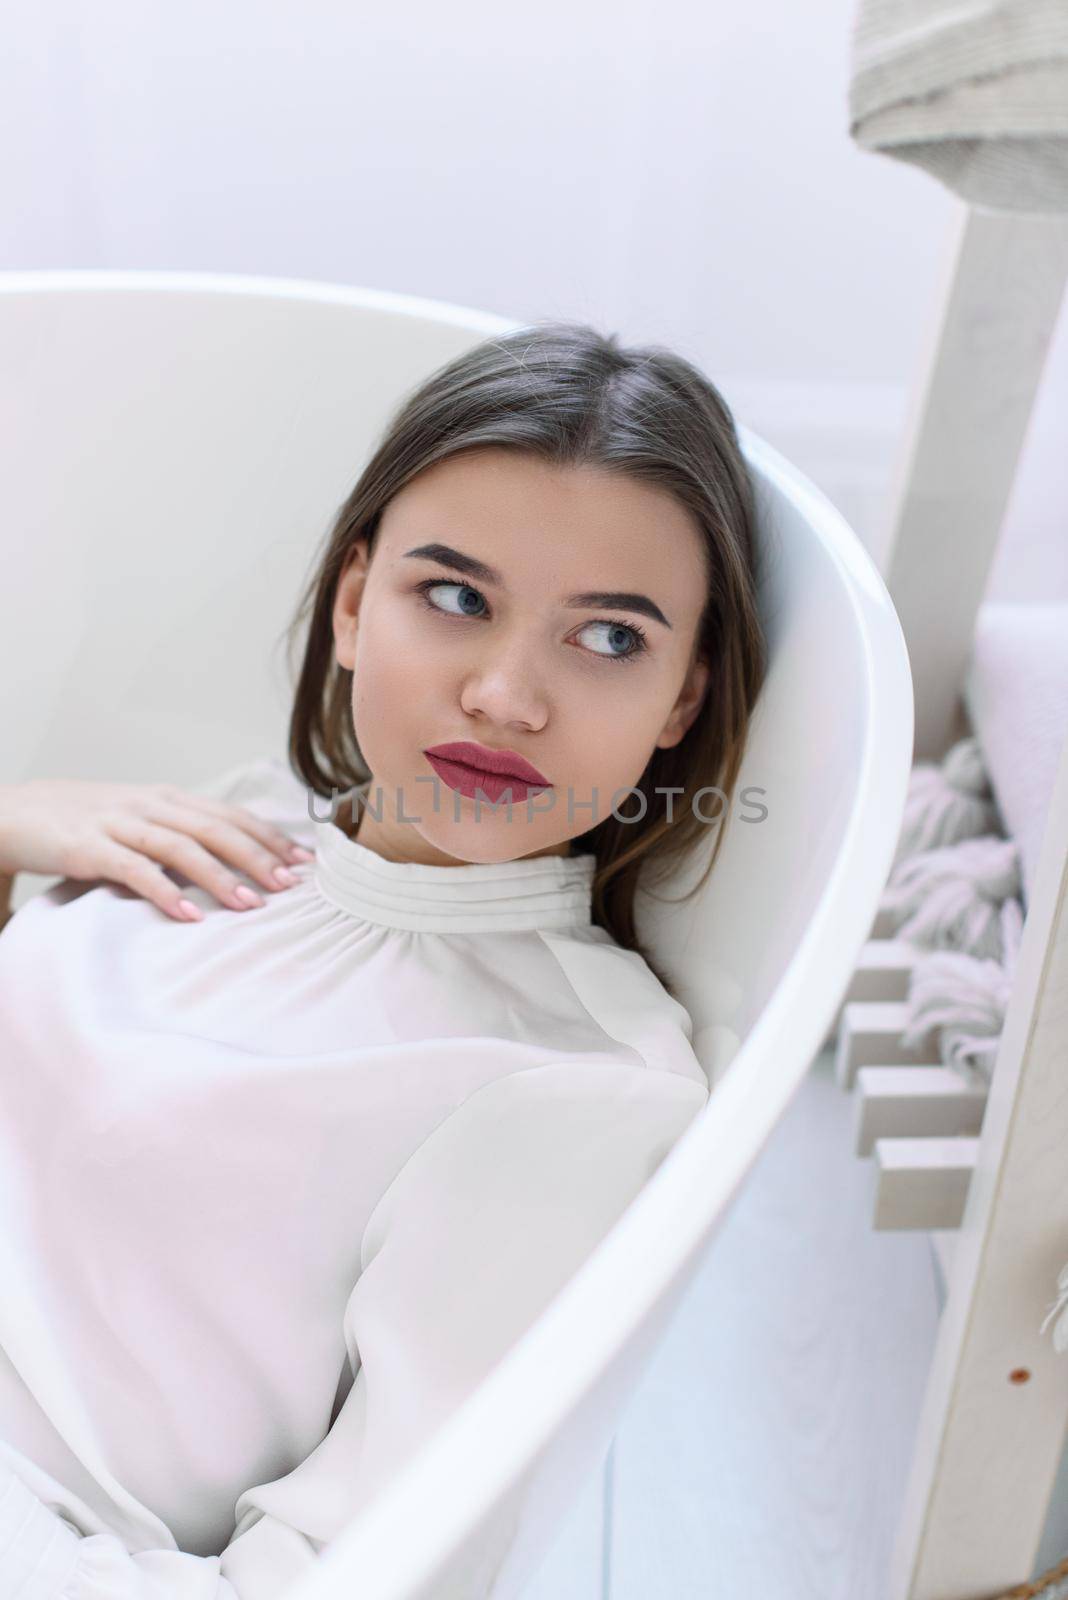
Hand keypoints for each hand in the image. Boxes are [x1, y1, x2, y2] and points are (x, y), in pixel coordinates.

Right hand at [0, 779, 314, 922]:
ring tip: (250, 904)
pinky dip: (164, 892)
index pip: (230, 815)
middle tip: (290, 886)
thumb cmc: (86, 822)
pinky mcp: (89, 847)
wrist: (17, 813)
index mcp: (168, 798)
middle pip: (215, 828)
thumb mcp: (140, 821)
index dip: (269, 837)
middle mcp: (150, 805)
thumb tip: (232, 864)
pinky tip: (189, 915)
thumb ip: (180, 836)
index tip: (304, 861)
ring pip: (181, 847)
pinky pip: (134, 870)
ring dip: (220, 877)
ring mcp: (119, 823)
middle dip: (257, 857)